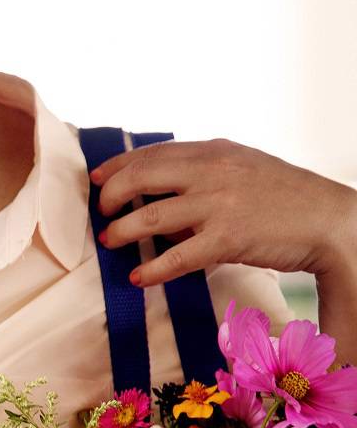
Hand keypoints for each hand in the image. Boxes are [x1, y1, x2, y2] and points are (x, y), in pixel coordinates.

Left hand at [90, 138, 356, 286]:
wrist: (330, 221)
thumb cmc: (285, 198)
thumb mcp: (242, 168)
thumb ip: (203, 171)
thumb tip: (158, 191)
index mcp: (215, 151)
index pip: (153, 153)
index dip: (118, 165)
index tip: (97, 177)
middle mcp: (213, 171)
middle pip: (141, 177)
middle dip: (112, 195)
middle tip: (102, 212)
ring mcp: (219, 204)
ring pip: (150, 216)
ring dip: (121, 231)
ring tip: (109, 241)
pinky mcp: (228, 238)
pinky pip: (176, 256)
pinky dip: (152, 268)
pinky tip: (137, 276)